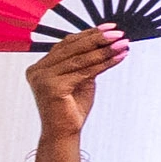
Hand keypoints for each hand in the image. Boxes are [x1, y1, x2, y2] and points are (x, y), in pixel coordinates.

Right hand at [26, 24, 125, 145]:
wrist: (64, 134)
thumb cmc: (71, 108)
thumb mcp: (80, 79)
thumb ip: (85, 62)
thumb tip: (106, 41)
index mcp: (39, 67)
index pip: (66, 44)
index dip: (88, 34)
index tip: (109, 27)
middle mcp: (37, 71)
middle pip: (72, 48)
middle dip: (98, 39)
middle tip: (118, 32)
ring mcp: (43, 79)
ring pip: (80, 59)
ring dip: (104, 50)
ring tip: (123, 43)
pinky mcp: (53, 87)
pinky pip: (85, 71)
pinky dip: (105, 63)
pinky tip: (119, 56)